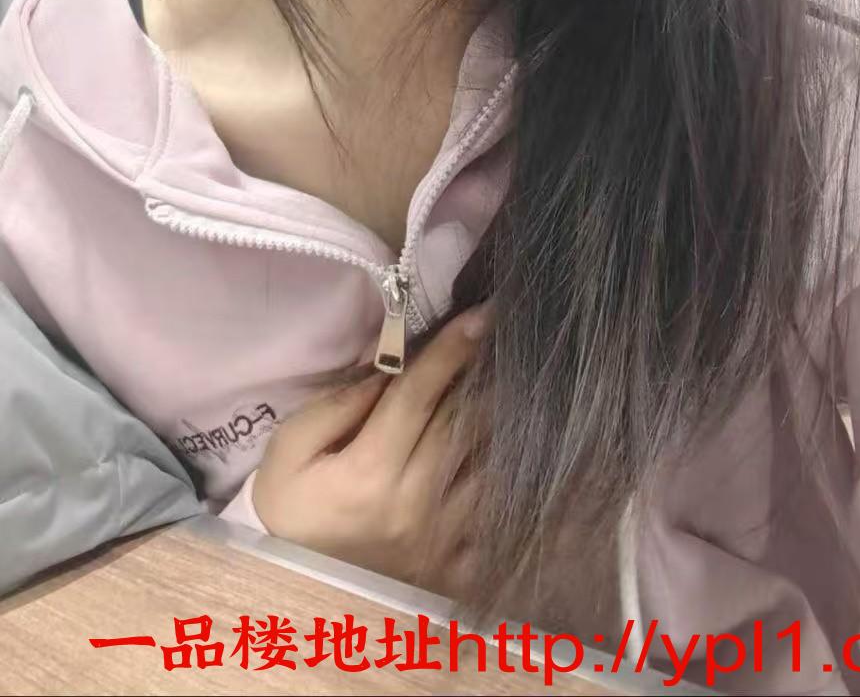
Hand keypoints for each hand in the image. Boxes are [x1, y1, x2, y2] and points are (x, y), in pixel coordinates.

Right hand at [252, 303, 491, 596]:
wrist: (291, 596)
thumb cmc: (290, 511)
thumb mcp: (289, 451)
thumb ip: (336, 406)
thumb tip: (384, 367)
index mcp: (370, 471)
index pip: (419, 395)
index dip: (451, 350)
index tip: (483, 314)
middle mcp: (416, 503)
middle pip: (463, 423)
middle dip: (485, 375)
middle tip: (507, 338)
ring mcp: (443, 540)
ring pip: (490, 466)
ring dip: (503, 424)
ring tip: (518, 388)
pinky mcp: (457, 569)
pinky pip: (497, 517)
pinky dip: (509, 483)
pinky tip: (518, 455)